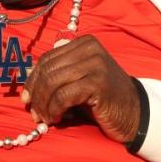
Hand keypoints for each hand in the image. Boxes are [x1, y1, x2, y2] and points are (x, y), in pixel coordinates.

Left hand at [22, 36, 139, 142]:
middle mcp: (89, 48)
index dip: (32, 80)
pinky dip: (54, 109)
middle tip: (34, 114)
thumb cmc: (102, 98)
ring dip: (44, 104)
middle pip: (48, 69)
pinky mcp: (97, 83)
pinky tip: (57, 118)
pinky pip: (63, 95)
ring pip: (53, 81)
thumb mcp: (78, 80)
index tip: (26, 99)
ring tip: (45, 118)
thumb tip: (27, 78)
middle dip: (36, 94)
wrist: (134, 113)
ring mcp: (95, 64)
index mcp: (84, 43)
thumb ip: (58, 74)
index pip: (47, 58)